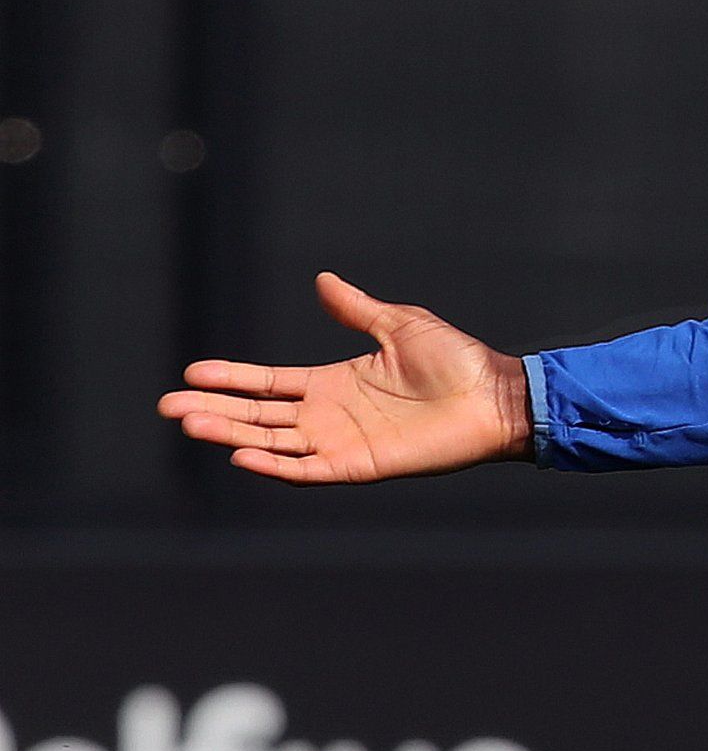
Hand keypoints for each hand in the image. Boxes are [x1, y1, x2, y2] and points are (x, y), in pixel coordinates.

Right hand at [158, 273, 533, 483]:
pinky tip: (241, 455)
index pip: (268, 382)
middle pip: (258, 415)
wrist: (496, 396)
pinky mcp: (359, 465)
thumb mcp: (398, 325)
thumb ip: (356, 309)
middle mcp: (328, 415)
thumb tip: (322, 280)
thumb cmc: (457, 361)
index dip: (231, 378)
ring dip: (231, 434)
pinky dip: (275, 465)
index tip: (192, 372)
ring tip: (190, 424)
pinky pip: (308, 469)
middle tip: (168, 406)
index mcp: (332, 383)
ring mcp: (340, 442)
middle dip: (214, 410)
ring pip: (272, 442)